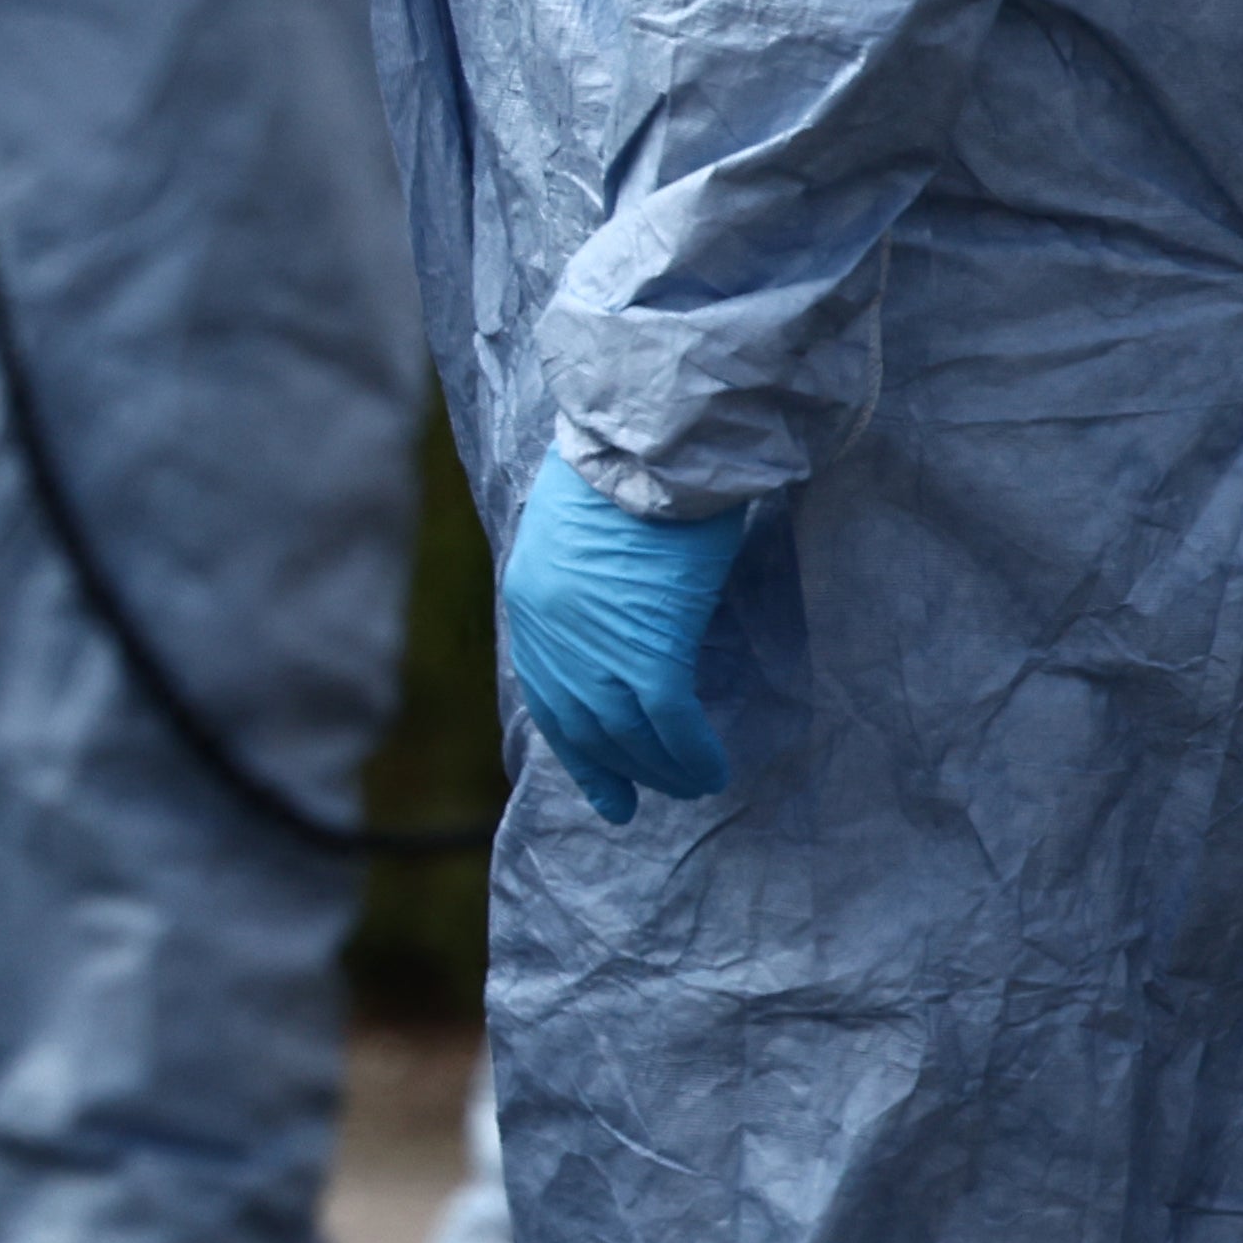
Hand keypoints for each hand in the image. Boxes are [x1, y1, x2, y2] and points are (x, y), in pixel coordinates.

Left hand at [496, 447, 756, 823]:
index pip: (549, 699)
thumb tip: (617, 611)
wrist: (644, 445)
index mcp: (529, 604)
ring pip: (630, 736)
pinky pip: (671, 726)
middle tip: (651, 796)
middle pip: (587, 727)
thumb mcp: (579, 526)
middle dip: (620, 769)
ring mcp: (598, 651)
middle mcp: (553, 640)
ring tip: (693, 784)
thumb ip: (585, 579)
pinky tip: (713, 768)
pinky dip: (693, 754)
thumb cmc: (623, 466)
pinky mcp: (650, 653)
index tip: (603, 785)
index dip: (578, 750)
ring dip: (663, 769)